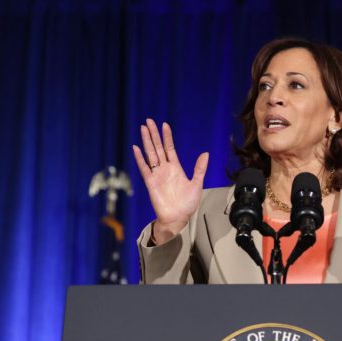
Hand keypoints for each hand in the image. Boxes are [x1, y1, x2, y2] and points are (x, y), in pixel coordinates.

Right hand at [133, 118, 208, 243]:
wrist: (178, 218)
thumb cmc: (188, 204)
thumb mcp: (197, 184)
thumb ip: (199, 169)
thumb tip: (205, 153)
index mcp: (176, 168)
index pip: (170, 148)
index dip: (167, 137)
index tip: (164, 125)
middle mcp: (165, 169)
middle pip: (158, 148)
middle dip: (154, 134)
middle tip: (149, 121)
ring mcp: (157, 175)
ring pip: (150, 154)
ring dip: (146, 142)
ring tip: (143, 128)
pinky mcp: (150, 183)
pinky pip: (144, 168)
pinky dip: (139, 158)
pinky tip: (136, 148)